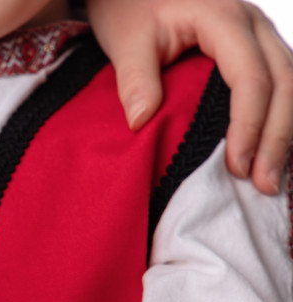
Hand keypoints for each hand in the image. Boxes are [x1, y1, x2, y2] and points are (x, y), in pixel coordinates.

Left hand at [87, 0, 292, 193]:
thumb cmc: (128, 6)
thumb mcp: (125, 39)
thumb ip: (135, 78)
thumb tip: (141, 121)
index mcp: (224, 19)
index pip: (251, 77)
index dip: (249, 124)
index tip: (236, 166)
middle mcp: (252, 24)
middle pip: (284, 83)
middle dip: (277, 137)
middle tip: (264, 184)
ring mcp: (258, 34)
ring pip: (290, 83)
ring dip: (284, 131)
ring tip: (270, 178)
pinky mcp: (254, 47)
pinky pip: (279, 83)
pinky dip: (278, 118)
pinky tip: (268, 151)